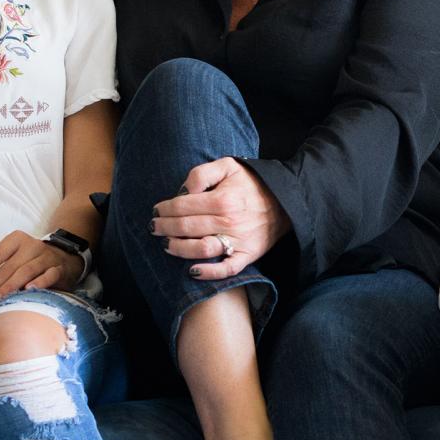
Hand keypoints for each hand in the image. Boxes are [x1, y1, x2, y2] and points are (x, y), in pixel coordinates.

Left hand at [0, 231, 84, 302]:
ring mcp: (46, 257)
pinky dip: (39, 282)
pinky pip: (48, 275)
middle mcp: (31, 246)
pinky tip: (29, 290)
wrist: (65, 258)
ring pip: (26, 271)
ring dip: (10, 287)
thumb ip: (2, 270)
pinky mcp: (59, 269)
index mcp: (16, 240)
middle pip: (9, 266)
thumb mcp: (17, 257)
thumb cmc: (32, 261)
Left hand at [150, 158, 285, 280]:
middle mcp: (229, 222)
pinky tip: (192, 271)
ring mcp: (238, 241)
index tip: (157, 210)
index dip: (165, 209)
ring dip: (178, 248)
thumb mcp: (228, 166)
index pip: (183, 206)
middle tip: (154, 227)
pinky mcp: (247, 256)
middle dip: (164, 228)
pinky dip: (208, 273)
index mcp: (223, 199)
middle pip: (186, 228)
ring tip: (166, 244)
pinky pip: (226, 270)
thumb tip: (182, 191)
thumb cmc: (251, 183)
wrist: (284, 201)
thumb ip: (202, 173)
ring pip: (200, 250)